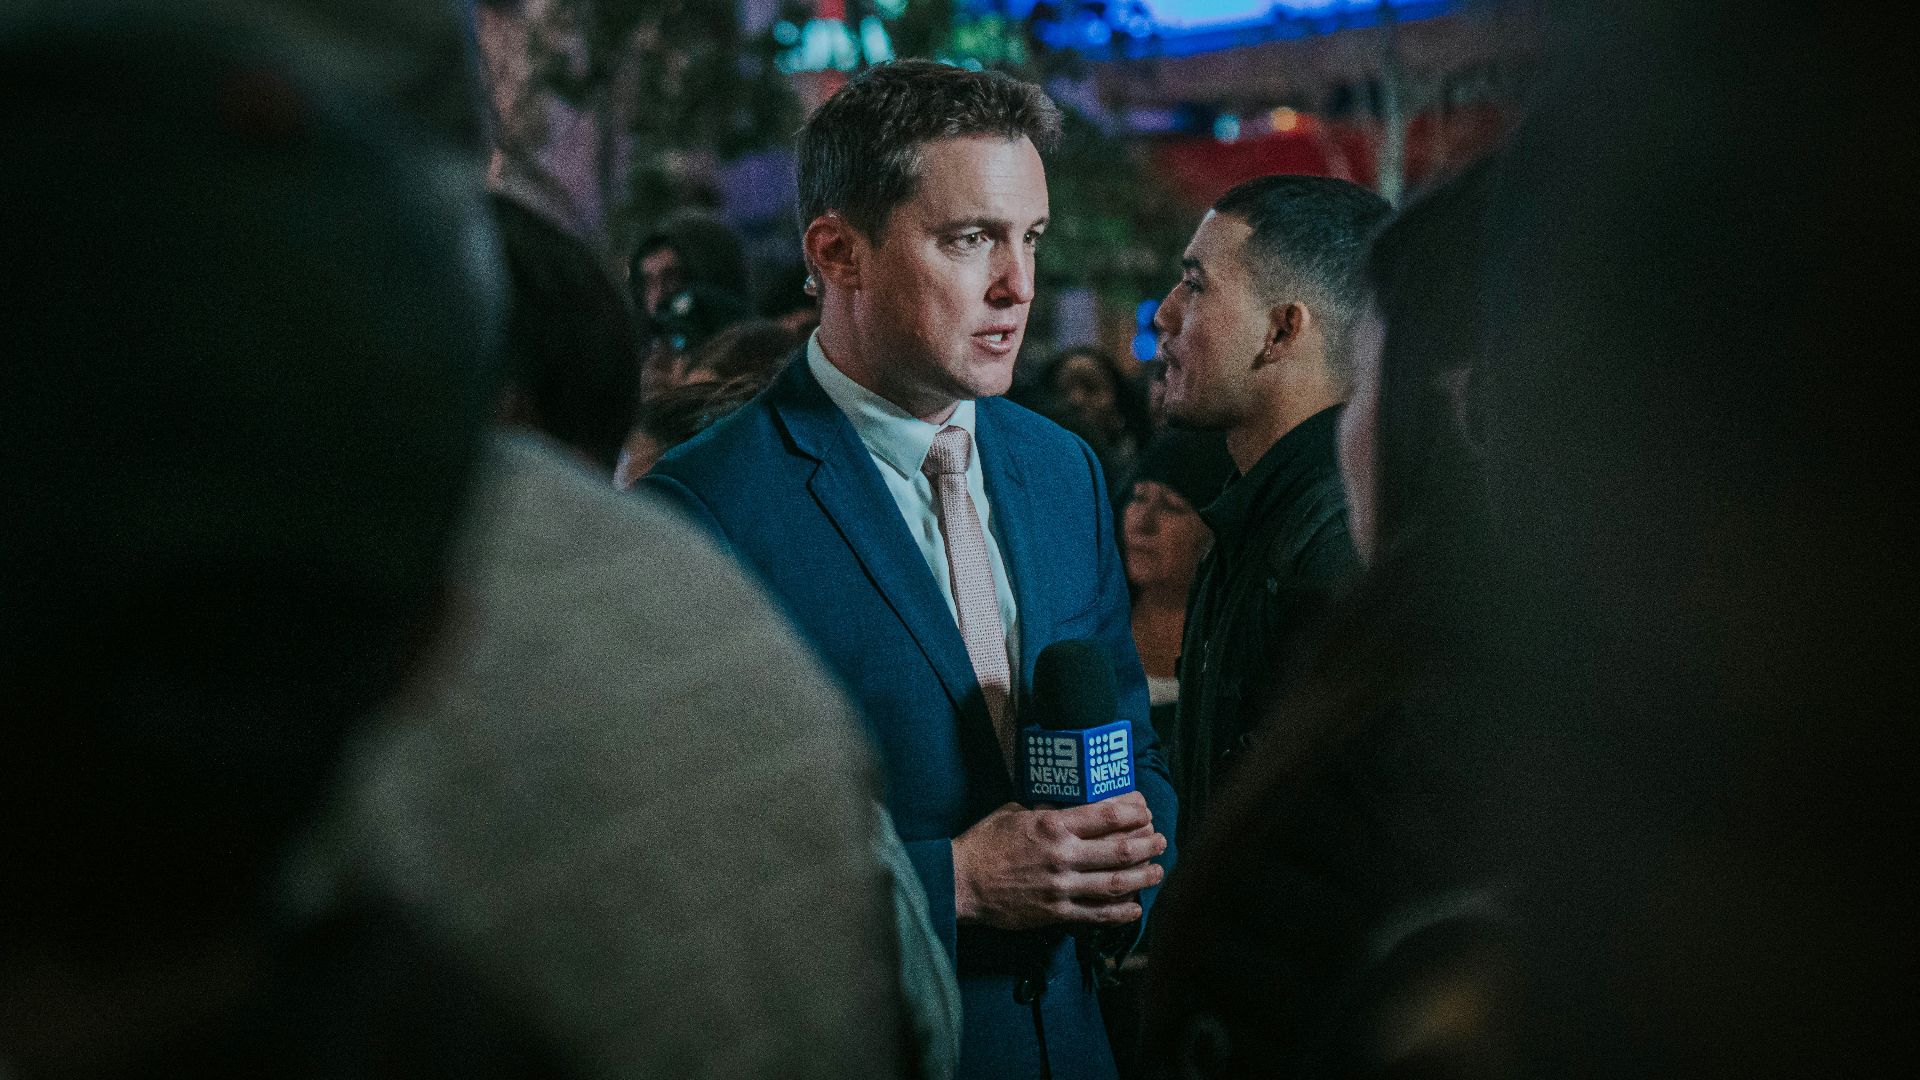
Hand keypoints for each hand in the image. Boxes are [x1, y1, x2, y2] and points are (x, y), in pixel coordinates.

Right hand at [952, 792, 1167, 930]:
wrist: (960, 883)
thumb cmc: (984, 843)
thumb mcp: (1014, 812)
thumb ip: (1046, 811)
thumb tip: (1070, 806)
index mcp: (1052, 826)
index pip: (1105, 815)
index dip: (1133, 811)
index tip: (1145, 809)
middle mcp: (1062, 856)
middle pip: (1120, 849)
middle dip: (1147, 843)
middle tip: (1160, 840)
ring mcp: (1061, 887)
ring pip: (1115, 883)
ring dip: (1143, 877)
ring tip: (1158, 872)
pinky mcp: (1055, 913)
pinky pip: (1096, 915)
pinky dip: (1120, 912)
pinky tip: (1135, 908)